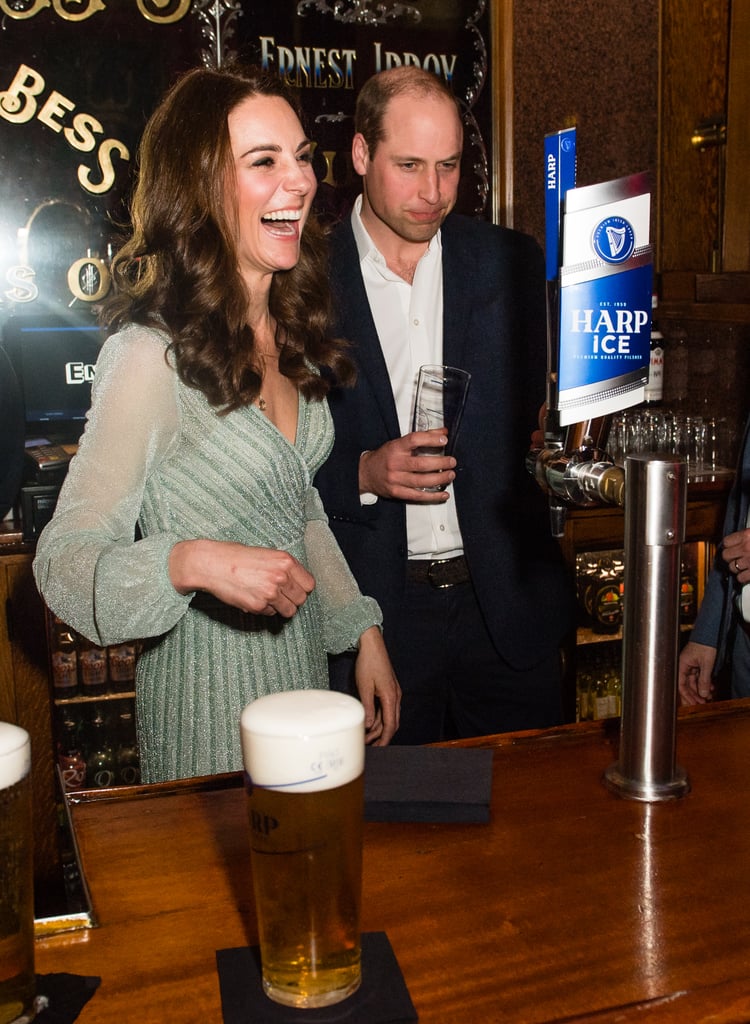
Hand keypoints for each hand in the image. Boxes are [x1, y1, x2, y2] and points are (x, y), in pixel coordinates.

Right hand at [168, 539, 314, 616]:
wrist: (211, 563)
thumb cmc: (235, 556)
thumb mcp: (266, 554)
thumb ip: (282, 568)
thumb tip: (295, 583)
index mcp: (286, 561)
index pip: (309, 584)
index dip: (301, 587)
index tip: (293, 588)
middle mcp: (281, 576)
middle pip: (301, 599)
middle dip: (291, 599)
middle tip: (279, 594)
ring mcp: (270, 592)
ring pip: (289, 610)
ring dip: (280, 607)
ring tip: (266, 597)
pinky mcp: (258, 605)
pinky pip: (270, 613)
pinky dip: (263, 609)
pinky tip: (252, 597)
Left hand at [353, 626, 400, 744]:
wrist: (372, 645)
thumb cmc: (368, 663)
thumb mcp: (364, 687)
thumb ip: (367, 707)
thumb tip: (368, 726)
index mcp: (391, 697)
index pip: (390, 725)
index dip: (384, 739)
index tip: (379, 749)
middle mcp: (395, 696)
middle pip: (391, 723)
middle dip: (382, 736)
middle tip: (369, 745)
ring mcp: (393, 692)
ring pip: (388, 716)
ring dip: (378, 726)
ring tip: (366, 735)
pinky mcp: (388, 689)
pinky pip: (385, 707)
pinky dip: (378, 717)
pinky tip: (369, 721)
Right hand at [359, 430, 455, 500]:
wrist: (365, 473)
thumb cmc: (385, 457)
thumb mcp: (399, 443)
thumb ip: (422, 437)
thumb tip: (442, 432)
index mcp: (395, 448)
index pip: (414, 440)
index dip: (430, 439)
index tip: (444, 440)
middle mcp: (395, 464)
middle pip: (421, 464)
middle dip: (440, 463)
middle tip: (451, 461)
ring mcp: (396, 479)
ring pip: (421, 481)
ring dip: (439, 479)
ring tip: (450, 475)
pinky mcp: (397, 492)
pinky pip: (417, 496)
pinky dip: (433, 496)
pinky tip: (443, 494)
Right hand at [678, 640, 716, 704]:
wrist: (709, 632)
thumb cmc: (704, 644)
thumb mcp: (706, 665)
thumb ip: (704, 680)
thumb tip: (703, 694)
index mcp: (681, 665)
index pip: (680, 684)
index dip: (686, 696)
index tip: (692, 704)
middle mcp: (684, 665)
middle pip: (687, 684)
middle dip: (694, 694)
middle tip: (701, 703)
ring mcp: (690, 664)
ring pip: (693, 681)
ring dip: (700, 689)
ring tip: (707, 697)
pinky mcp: (696, 663)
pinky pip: (698, 676)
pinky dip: (704, 682)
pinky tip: (710, 687)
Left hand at [721, 527, 749, 583]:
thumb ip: (746, 537)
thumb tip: (734, 542)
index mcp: (747, 535)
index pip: (726, 542)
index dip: (728, 546)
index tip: (731, 547)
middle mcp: (746, 548)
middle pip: (726, 555)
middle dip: (730, 557)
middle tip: (736, 557)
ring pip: (732, 567)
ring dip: (736, 568)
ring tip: (742, 566)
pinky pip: (741, 578)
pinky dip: (743, 577)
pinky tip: (747, 574)